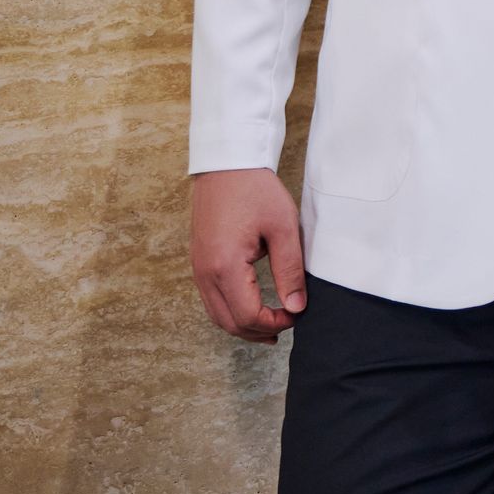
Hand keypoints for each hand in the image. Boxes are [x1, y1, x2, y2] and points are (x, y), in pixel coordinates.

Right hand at [189, 167, 307, 341]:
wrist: (227, 161)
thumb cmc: (255, 189)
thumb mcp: (283, 227)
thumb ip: (290, 270)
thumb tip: (296, 307)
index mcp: (224, 265)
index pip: (248, 316)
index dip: (274, 323)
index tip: (295, 315)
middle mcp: (204, 272)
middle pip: (229, 323)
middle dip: (258, 331)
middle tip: (285, 325)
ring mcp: (198, 267)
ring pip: (217, 315)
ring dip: (243, 325)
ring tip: (270, 325)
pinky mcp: (198, 260)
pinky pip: (211, 299)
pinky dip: (230, 311)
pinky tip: (249, 306)